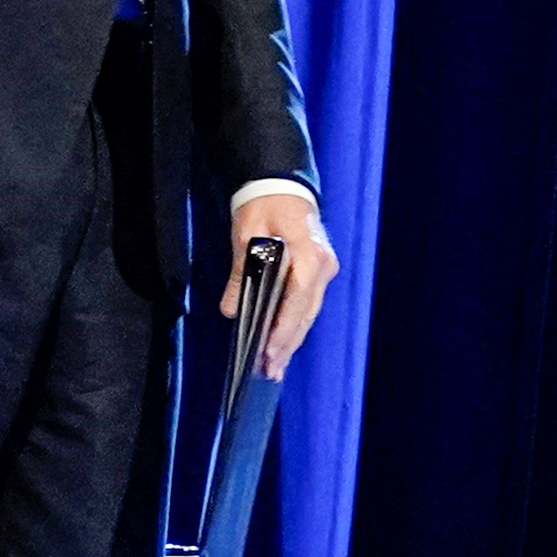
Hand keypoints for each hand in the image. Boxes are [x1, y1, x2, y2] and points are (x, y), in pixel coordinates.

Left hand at [225, 190, 337, 375]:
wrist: (281, 184)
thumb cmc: (265, 205)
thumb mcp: (246, 235)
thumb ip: (241, 272)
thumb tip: (232, 309)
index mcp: (308, 254)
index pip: (297, 301)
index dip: (283, 329)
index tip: (270, 351)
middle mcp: (322, 266)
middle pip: (305, 314)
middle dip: (287, 344)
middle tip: (270, 371)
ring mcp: (323, 269)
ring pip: (308, 313)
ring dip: (292, 340)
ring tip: (275, 366)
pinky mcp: (317, 272)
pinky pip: (306, 304)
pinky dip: (293, 325)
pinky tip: (282, 343)